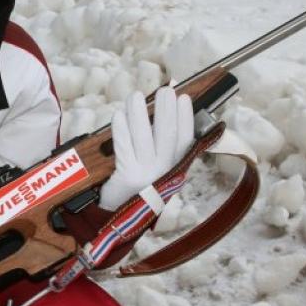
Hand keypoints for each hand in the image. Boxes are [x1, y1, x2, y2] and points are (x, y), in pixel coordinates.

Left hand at [99, 87, 193, 210]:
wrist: (119, 215)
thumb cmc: (137, 185)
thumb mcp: (157, 168)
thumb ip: (160, 145)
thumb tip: (161, 110)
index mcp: (175, 168)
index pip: (186, 140)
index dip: (186, 118)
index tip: (183, 98)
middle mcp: (163, 171)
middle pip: (167, 136)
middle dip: (166, 110)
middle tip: (165, 90)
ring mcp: (145, 174)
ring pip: (143, 137)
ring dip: (139, 113)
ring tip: (135, 96)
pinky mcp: (126, 176)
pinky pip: (123, 147)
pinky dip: (121, 129)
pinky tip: (118, 115)